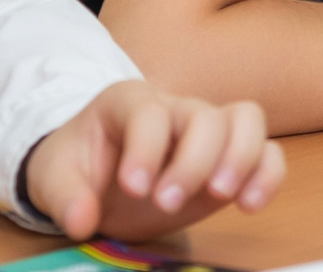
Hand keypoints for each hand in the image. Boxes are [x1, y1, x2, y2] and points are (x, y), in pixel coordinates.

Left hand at [21, 82, 284, 242]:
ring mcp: (208, 131)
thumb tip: (81, 220)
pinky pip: (267, 151)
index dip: (146, 148)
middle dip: (193, 161)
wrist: (96, 177)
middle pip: (205, 115)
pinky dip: (268, 174)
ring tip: (223, 197)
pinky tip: (250, 205)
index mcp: (129, 102)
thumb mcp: (53, 177)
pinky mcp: (230, 160)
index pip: (149, 112)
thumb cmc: (77, 166)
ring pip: (248, 120)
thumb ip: (64, 196)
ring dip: (241, 158)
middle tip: (167, 203)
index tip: (133, 188)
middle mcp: (176, 108)